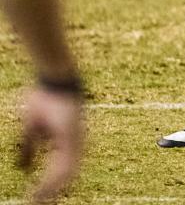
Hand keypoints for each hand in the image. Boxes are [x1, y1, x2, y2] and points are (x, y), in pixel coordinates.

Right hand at [18, 86, 84, 202]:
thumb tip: (23, 169)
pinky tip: (43, 192)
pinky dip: (53, 182)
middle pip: (66, 178)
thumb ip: (29, 148)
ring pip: (66, 176)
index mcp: (68, 143)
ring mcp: (77, 141)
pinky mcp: (73, 137)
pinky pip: (65, 165)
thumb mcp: (31, 128)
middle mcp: (76, 144)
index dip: (49, 188)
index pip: (60, 172)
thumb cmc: (45, 98)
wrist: (54, 77)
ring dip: (51, 192)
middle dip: (51, 195)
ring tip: (37, 204)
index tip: (35, 202)